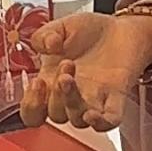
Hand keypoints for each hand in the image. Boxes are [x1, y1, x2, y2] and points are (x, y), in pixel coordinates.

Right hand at [21, 10, 151, 129]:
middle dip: (56, 93)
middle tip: (65, 64)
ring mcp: (94, 100)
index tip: (37, 82)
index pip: (33, 113)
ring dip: (72, 102)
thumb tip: (47, 45)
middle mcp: (71, 96)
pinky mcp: (116, 99)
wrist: (120, 28)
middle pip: (56, 115)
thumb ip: (45, 35)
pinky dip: (101, 123)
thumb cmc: (90, 31)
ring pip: (77, 120)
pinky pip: (109, 122)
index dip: (31, 105)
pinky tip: (93, 115)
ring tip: (71, 74)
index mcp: (51, 82)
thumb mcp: (61, 27)